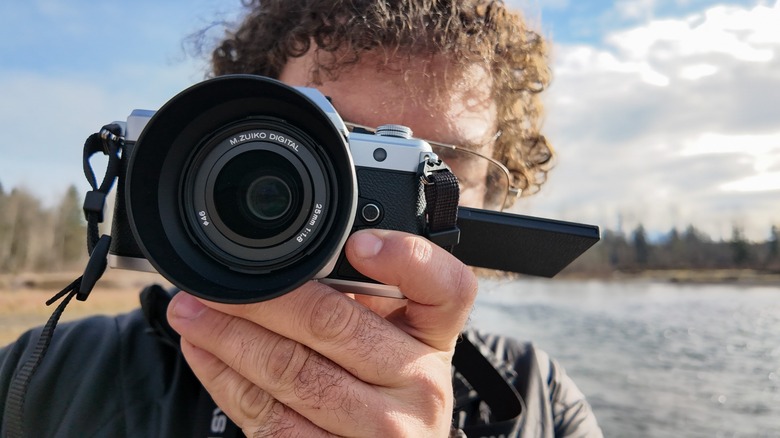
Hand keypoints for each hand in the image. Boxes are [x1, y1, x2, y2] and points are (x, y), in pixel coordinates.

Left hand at [167, 229, 477, 436]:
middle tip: (218, 283)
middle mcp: (421, 383)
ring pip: (294, 373)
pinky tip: (206, 355)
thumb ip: (364, 295)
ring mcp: (383, 431)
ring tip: (192, 312)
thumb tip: (287, 260)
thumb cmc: (384, 387)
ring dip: (230, 337)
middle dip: (264, 298)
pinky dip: (228, 381)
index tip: (358, 244)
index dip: (404, 259)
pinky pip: (272, 419)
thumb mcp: (392, 336)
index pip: (446, 288)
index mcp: (434, 337)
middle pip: (337, 324)